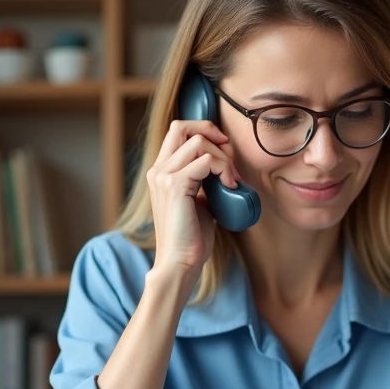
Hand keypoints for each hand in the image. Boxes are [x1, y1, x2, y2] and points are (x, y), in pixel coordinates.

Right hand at [146, 119, 241, 282]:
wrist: (180, 262)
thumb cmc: (191, 237)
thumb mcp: (198, 200)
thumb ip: (203, 180)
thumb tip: (224, 165)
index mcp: (161, 172)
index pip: (177, 131)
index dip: (204, 131)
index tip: (224, 149)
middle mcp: (158, 170)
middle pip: (182, 126)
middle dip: (212, 133)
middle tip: (230, 156)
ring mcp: (164, 176)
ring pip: (199, 142)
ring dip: (223, 157)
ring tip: (232, 179)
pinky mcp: (175, 185)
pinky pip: (206, 160)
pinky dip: (223, 168)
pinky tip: (230, 186)